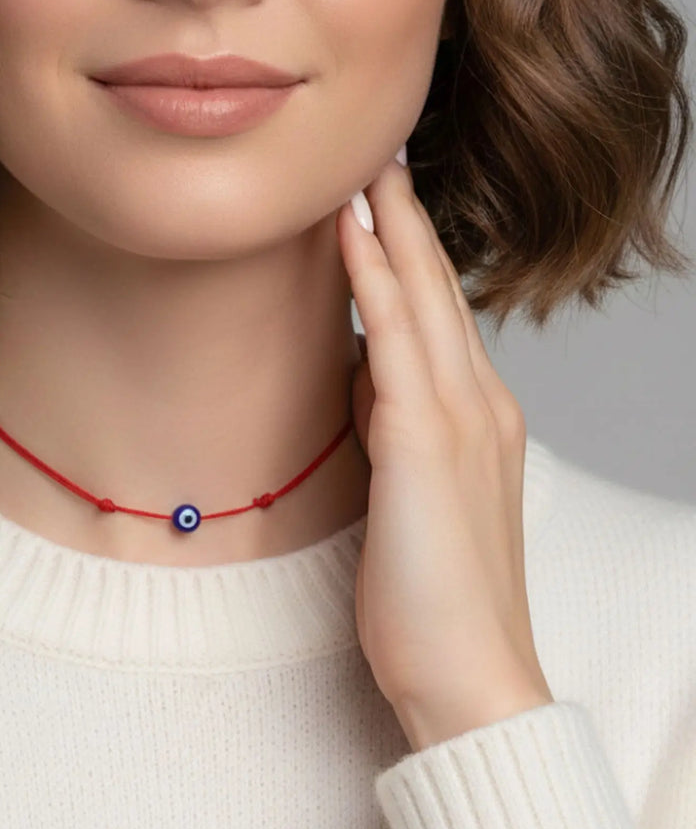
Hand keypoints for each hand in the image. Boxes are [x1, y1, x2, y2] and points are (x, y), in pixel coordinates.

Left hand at [339, 149, 553, 751]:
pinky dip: (375, 278)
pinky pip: (395, 338)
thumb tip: (358, 379)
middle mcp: (478, 404)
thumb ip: (392, 432)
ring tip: (364, 165)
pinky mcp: (426, 442)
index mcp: (476, 420)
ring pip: (422, 297)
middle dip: (405, 218)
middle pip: (437, 290)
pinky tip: (350, 231)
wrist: (468, 674)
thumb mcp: (410, 499)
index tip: (379, 204)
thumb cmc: (434, 602)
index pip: (438, 317)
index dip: (410, 256)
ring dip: (390, 226)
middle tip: (378, 154)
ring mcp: (459, 418)